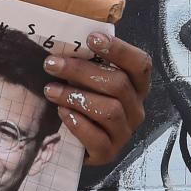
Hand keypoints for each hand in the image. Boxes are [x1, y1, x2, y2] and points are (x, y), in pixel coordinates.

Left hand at [43, 33, 149, 165]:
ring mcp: (124, 132)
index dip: (119, 49)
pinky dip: (78, 124)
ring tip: (50, 90)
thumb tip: (66, 39)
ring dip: (76, 97)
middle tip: (52, 64)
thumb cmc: (84, 101)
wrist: (76, 143)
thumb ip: (87, 61)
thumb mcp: (89, 79)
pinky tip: (62, 113)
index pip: (140, 64)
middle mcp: (136, 109)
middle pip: (118, 84)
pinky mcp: (109, 153)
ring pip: (109, 111)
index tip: (91, 38)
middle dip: (82, 71)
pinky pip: (98, 139)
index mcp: (137, 86)